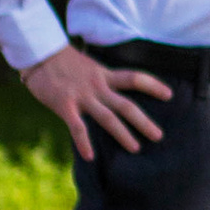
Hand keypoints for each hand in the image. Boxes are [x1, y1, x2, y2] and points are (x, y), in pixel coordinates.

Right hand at [22, 45, 171, 160]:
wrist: (39, 53)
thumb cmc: (63, 62)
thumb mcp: (89, 66)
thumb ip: (101, 80)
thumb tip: (112, 92)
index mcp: (105, 75)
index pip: (135, 79)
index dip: (154, 86)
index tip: (169, 95)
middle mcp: (98, 87)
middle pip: (126, 105)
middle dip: (143, 122)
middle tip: (159, 136)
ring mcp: (82, 96)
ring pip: (108, 118)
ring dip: (123, 134)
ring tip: (136, 148)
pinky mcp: (65, 105)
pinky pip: (77, 127)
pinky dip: (84, 142)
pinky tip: (90, 156)